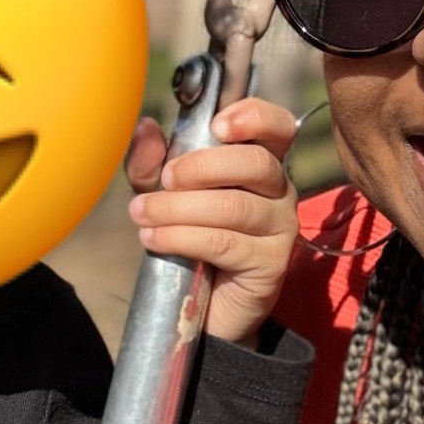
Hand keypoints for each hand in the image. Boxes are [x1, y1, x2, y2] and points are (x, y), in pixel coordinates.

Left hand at [125, 97, 298, 346]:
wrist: (203, 306)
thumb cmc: (189, 236)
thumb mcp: (164, 194)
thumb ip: (152, 163)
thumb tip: (146, 127)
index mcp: (260, 162)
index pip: (277, 126)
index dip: (254, 117)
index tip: (217, 126)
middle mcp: (280, 191)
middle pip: (256, 163)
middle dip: (202, 167)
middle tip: (166, 180)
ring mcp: (281, 228)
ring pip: (234, 206)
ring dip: (178, 208)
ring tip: (141, 214)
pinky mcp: (271, 264)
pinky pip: (225, 243)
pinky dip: (181, 237)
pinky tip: (153, 239)